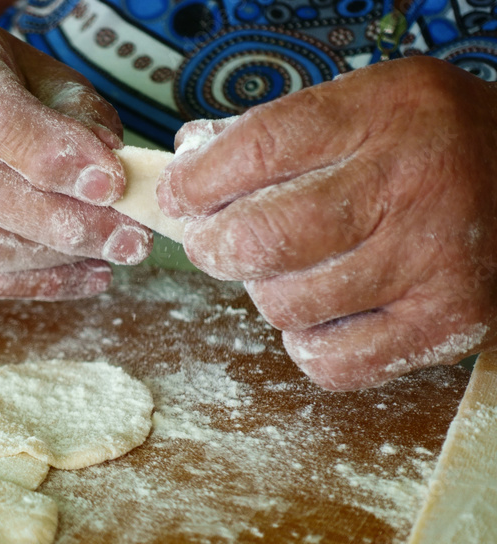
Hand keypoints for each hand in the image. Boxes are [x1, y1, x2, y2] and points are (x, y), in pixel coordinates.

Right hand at [0, 7, 152, 299]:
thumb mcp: (31, 68)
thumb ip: (72, 111)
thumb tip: (114, 172)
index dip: (49, 154)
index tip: (110, 183)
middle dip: (64, 222)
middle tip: (128, 238)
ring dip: (53, 258)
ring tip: (111, 255)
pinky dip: (35, 282)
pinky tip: (83, 275)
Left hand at [158, 57, 496, 389]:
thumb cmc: (428, 145)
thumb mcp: (362, 105)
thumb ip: (271, 131)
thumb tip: (186, 166)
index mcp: (383, 113)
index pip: (257, 149)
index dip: (196, 182)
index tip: (176, 196)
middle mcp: (412, 185)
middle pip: (262, 237)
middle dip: (214, 246)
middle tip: (216, 243)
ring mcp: (432, 262)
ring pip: (286, 304)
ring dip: (267, 291)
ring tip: (293, 270)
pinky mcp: (444, 325)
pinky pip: (328, 361)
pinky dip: (308, 342)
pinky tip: (328, 310)